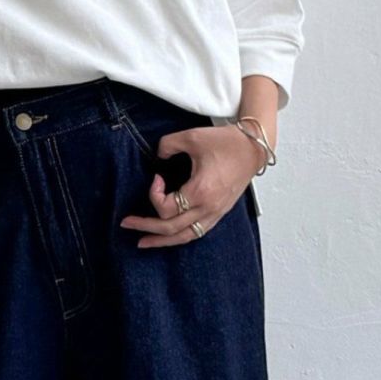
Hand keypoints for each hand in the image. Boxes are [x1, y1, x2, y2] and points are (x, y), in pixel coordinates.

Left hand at [119, 123, 267, 247]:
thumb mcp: (192, 137)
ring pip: (184, 237)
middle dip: (145, 227)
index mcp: (201, 192)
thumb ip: (168, 145)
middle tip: (126, 223)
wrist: (254, 148)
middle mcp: (208, 208)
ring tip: (143, 242)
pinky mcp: (219, 213)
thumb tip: (158, 154)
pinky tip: (168, 237)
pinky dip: (179, 237)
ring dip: (161, 241)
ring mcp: (215, 213)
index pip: (167, 208)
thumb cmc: (227, 142)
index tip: (156, 178)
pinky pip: (197, 232)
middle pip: (171, 228)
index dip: (154, 194)